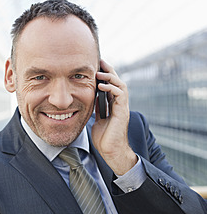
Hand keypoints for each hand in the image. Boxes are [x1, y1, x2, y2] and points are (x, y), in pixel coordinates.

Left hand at [91, 60, 136, 175]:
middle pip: (117, 81)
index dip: (104, 75)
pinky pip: (120, 95)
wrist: (111, 151)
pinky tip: (102, 85)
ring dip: (110, 77)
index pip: (110, 85)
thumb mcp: (97, 119)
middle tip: (100, 61)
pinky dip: (112, 88)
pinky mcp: (122, 112)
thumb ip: (97, 108)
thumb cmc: (104, 138)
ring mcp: (122, 107)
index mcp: (113, 105)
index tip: (96, 66)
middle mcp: (119, 104)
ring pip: (121, 85)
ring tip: (99, 72)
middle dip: (109, 70)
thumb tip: (90, 100)